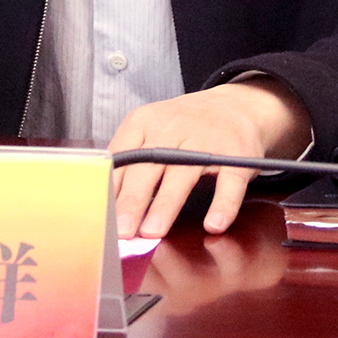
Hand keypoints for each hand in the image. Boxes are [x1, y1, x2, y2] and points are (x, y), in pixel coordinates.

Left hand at [105, 77, 309, 238]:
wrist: (233, 106)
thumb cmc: (183, 127)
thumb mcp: (151, 130)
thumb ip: (130, 161)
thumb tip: (108, 206)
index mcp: (145, 122)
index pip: (122, 156)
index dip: (111, 188)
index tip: (102, 216)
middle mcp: (172, 128)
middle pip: (148, 166)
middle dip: (133, 200)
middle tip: (122, 231)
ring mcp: (205, 141)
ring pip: (182, 174)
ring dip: (166, 204)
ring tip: (153, 232)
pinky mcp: (235, 155)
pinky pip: (229, 182)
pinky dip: (223, 204)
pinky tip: (213, 225)